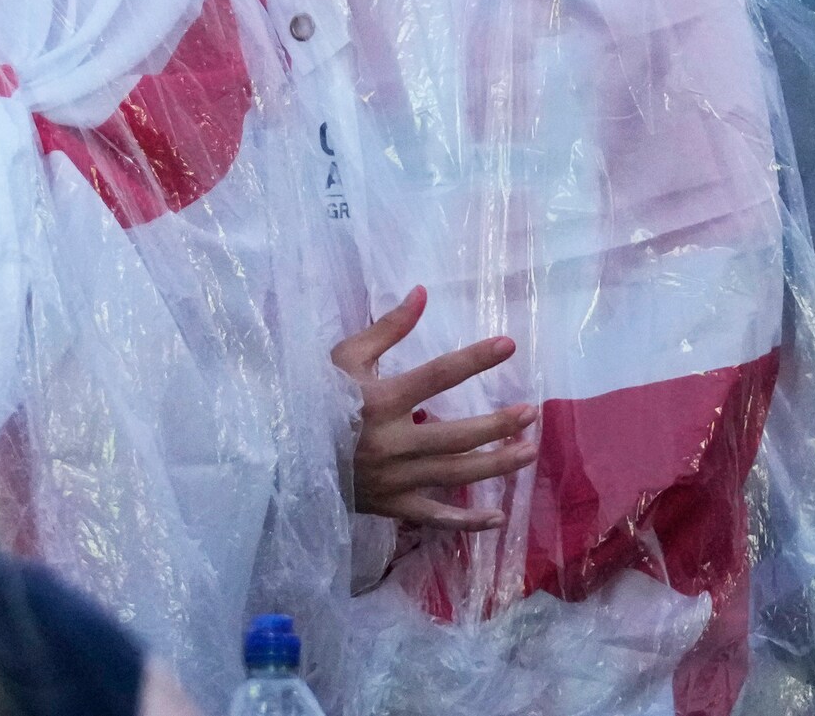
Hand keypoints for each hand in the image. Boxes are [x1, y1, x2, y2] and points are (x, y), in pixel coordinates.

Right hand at [332, 285, 538, 530]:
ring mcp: (395, 478)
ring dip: (496, 464)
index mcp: (380, 400)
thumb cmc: (317, 398)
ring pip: (455, 474)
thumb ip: (387, 328)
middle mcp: (392, 442)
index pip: (437, 375)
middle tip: (530, 413)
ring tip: (529, 451)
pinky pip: (435, 517)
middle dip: (497, 424)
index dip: (475, 359)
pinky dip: (467, 522)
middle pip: (457, 434)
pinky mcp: (392, 505)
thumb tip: (422, 293)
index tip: (509, 346)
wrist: (284, 451)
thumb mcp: (346, 357)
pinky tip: (498, 517)